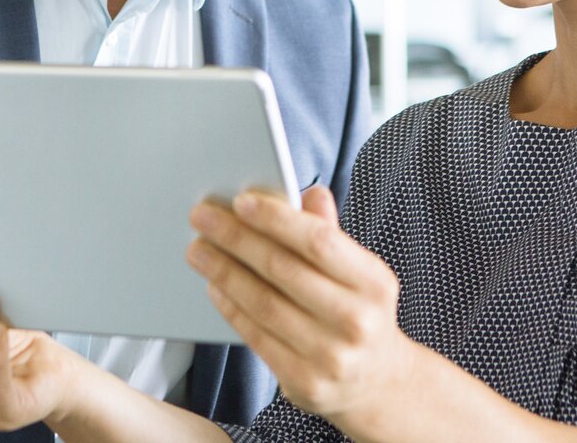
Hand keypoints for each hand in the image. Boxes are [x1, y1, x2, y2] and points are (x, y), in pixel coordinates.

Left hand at [187, 186, 418, 423]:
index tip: (240, 201)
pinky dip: (230, 307)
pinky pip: (256, 336)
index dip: (276, 219)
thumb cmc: (360, 314)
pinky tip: (215, 285)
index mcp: (374, 283)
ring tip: (199, 250)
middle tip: (202, 218)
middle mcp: (356, 321)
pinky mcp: (304, 382)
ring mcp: (330, 356)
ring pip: (263, 303)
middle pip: (282, 269)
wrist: (377, 383)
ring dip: (223, 271)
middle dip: (236, 238)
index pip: (318, 241)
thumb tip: (310, 193)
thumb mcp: (359, 274)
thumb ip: (331, 234)